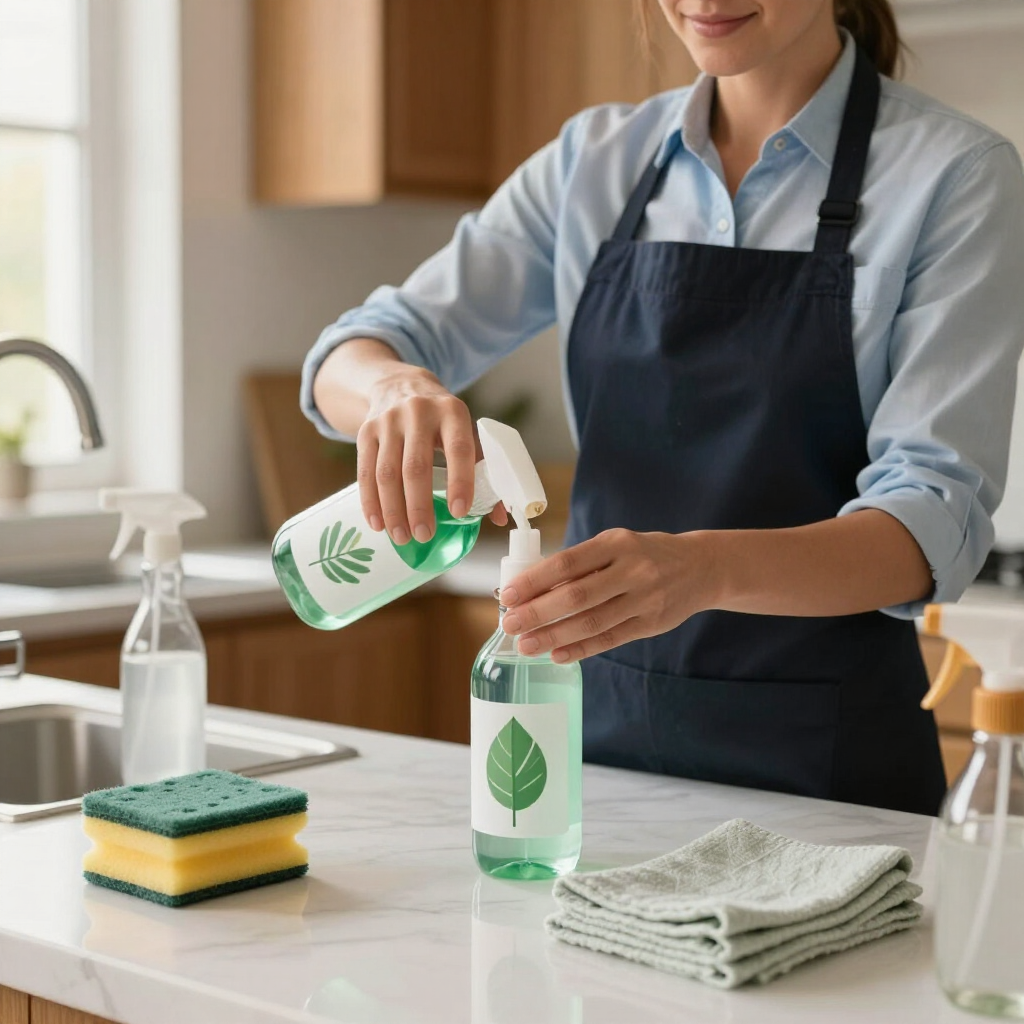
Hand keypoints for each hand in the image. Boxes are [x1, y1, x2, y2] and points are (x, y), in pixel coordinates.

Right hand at [356, 366, 506, 544]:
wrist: (399, 385)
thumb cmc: (440, 420)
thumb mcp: (465, 432)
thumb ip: (483, 470)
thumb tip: (498, 517)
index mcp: (452, 412)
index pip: (459, 449)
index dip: (460, 481)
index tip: (459, 512)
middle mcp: (418, 412)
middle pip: (416, 467)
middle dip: (419, 506)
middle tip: (425, 535)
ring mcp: (388, 421)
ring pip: (387, 473)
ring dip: (393, 510)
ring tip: (402, 537)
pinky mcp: (367, 431)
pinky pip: (365, 471)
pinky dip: (371, 502)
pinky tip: (378, 524)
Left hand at [498, 529, 714, 662]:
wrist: (700, 567)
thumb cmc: (644, 554)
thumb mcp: (616, 545)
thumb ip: (581, 564)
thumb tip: (531, 588)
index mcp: (616, 543)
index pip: (567, 563)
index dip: (534, 580)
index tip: (507, 594)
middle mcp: (632, 570)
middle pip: (577, 595)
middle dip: (538, 612)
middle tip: (510, 624)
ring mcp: (644, 599)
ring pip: (592, 622)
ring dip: (554, 636)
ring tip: (526, 645)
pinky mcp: (651, 624)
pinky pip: (610, 639)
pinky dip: (581, 649)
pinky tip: (557, 654)